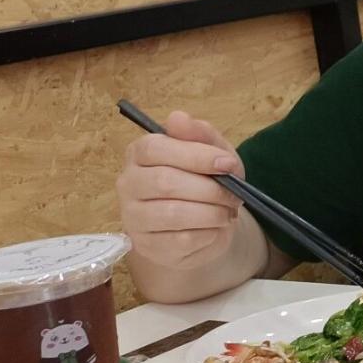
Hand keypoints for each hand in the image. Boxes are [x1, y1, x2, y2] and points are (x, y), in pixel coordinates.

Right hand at [116, 110, 246, 270]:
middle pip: (165, 182)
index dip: (196, 155)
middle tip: (234, 195)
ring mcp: (133, 216)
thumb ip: (200, 134)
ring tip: (226, 212)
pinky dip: (209, 233)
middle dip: (210, 189)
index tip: (227, 164)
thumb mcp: (213, 154)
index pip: (156, 148)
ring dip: (212, 212)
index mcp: (141, 153)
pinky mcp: (147, 245)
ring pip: (174, 213)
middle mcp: (129, 183)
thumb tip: (178, 117)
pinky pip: (182, 239)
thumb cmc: (205, 182)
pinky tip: (214, 229)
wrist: (203, 227)